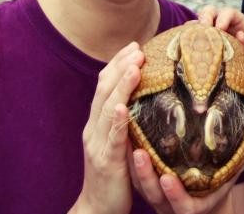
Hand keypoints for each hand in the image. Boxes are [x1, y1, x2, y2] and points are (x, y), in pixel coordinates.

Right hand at [70, 41, 143, 213]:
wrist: (97, 209)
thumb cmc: (115, 174)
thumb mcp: (122, 141)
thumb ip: (129, 120)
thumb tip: (150, 98)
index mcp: (98, 122)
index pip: (105, 85)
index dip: (118, 64)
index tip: (134, 45)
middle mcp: (94, 128)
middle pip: (104, 89)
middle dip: (120, 65)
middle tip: (138, 47)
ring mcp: (97, 144)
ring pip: (107, 107)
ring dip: (121, 84)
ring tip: (135, 65)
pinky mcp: (106, 162)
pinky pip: (111, 137)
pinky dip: (115, 119)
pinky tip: (122, 106)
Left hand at [129, 124, 243, 213]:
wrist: (205, 205)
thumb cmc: (220, 184)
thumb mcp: (236, 171)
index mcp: (194, 205)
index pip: (181, 205)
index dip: (174, 194)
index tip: (167, 178)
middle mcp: (172, 204)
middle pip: (154, 196)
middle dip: (145, 176)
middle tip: (140, 154)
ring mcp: (158, 197)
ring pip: (141, 187)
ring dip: (134, 168)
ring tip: (131, 145)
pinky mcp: (148, 186)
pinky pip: (135, 178)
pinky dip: (129, 162)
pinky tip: (126, 139)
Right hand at [197, 6, 243, 111]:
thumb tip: (242, 36)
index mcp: (241, 24)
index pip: (230, 13)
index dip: (223, 16)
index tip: (220, 27)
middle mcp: (227, 28)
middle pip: (212, 13)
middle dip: (205, 17)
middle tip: (202, 27)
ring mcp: (216, 39)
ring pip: (201, 26)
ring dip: (194, 29)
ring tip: (188, 36)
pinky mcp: (209, 52)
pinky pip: (196, 43)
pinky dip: (189, 42)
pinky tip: (184, 48)